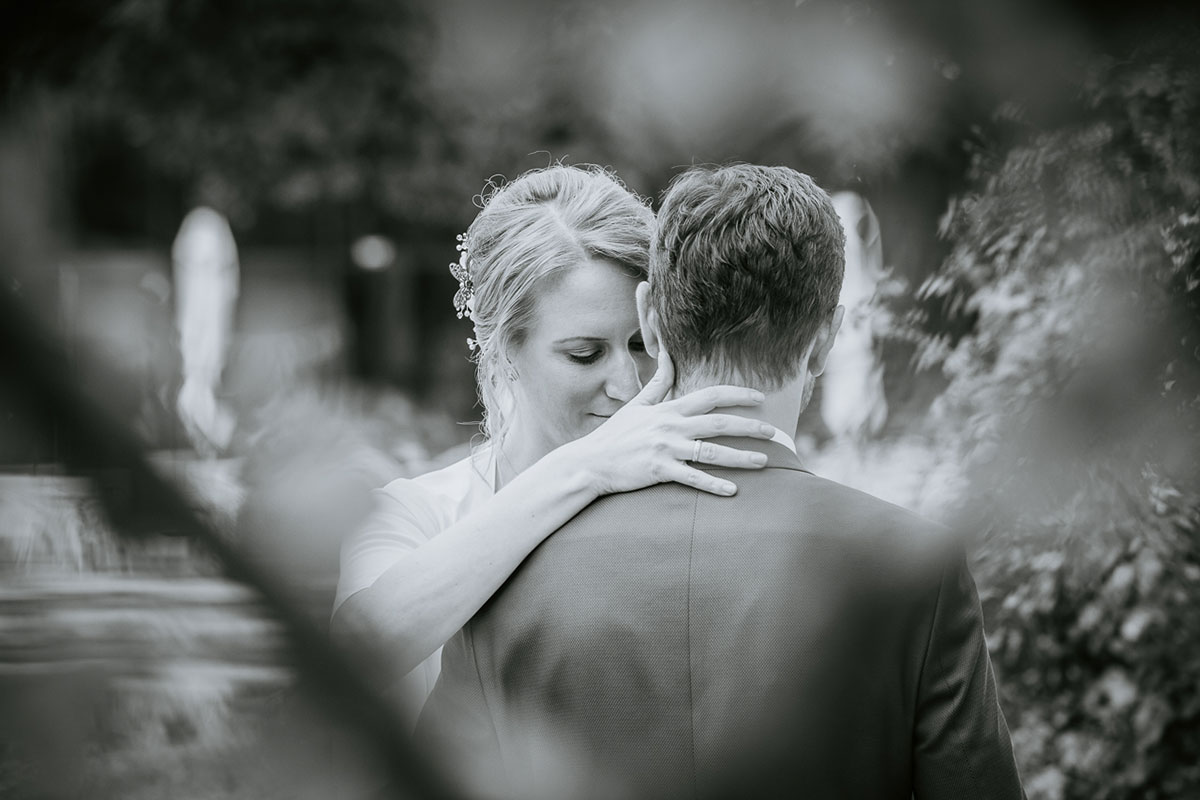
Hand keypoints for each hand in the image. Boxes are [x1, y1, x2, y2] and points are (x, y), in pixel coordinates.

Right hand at [567, 349, 777, 496]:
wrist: (591, 462)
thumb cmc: (615, 435)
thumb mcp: (637, 405)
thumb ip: (658, 382)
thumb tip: (667, 355)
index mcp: (668, 409)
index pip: (709, 396)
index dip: (737, 395)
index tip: (760, 397)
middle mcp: (671, 426)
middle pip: (718, 423)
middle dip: (749, 426)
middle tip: (774, 431)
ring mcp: (665, 448)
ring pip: (711, 452)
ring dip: (740, 457)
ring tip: (764, 461)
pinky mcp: (659, 470)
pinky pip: (692, 478)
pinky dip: (713, 484)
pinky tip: (733, 490)